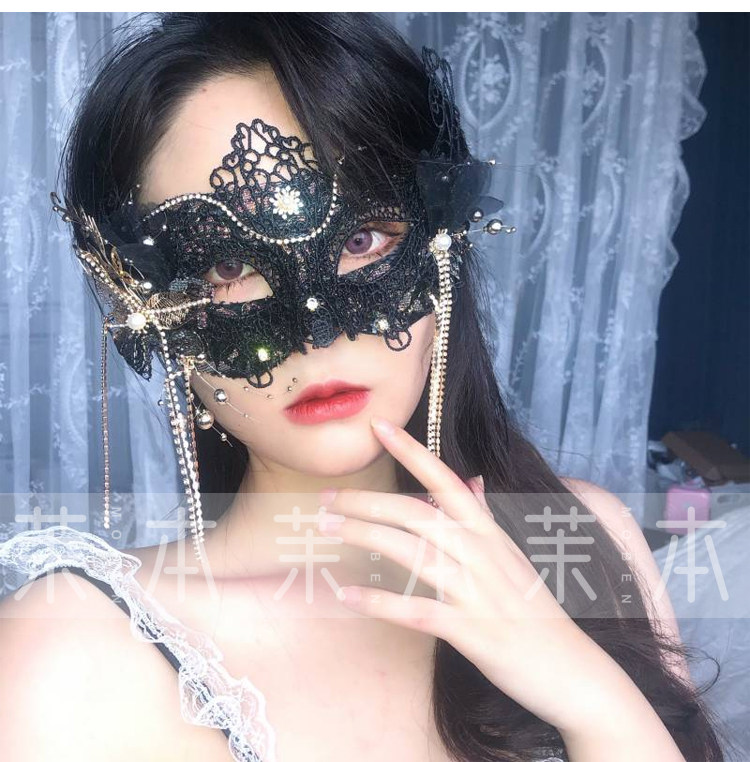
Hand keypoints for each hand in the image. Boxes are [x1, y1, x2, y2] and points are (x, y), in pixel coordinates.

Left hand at [316, 414, 642, 736]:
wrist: (572, 668)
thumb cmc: (535, 610)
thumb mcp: (512, 555)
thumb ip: (486, 516)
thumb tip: (473, 480)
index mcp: (488, 532)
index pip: (445, 479)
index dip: (411, 449)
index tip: (378, 426)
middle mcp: (480, 552)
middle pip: (415, 513)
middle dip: (366, 501)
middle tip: (326, 499)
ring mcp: (476, 590)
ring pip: (410, 552)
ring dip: (364, 536)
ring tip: (328, 530)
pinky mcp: (471, 630)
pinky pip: (416, 610)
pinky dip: (380, 602)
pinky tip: (348, 597)